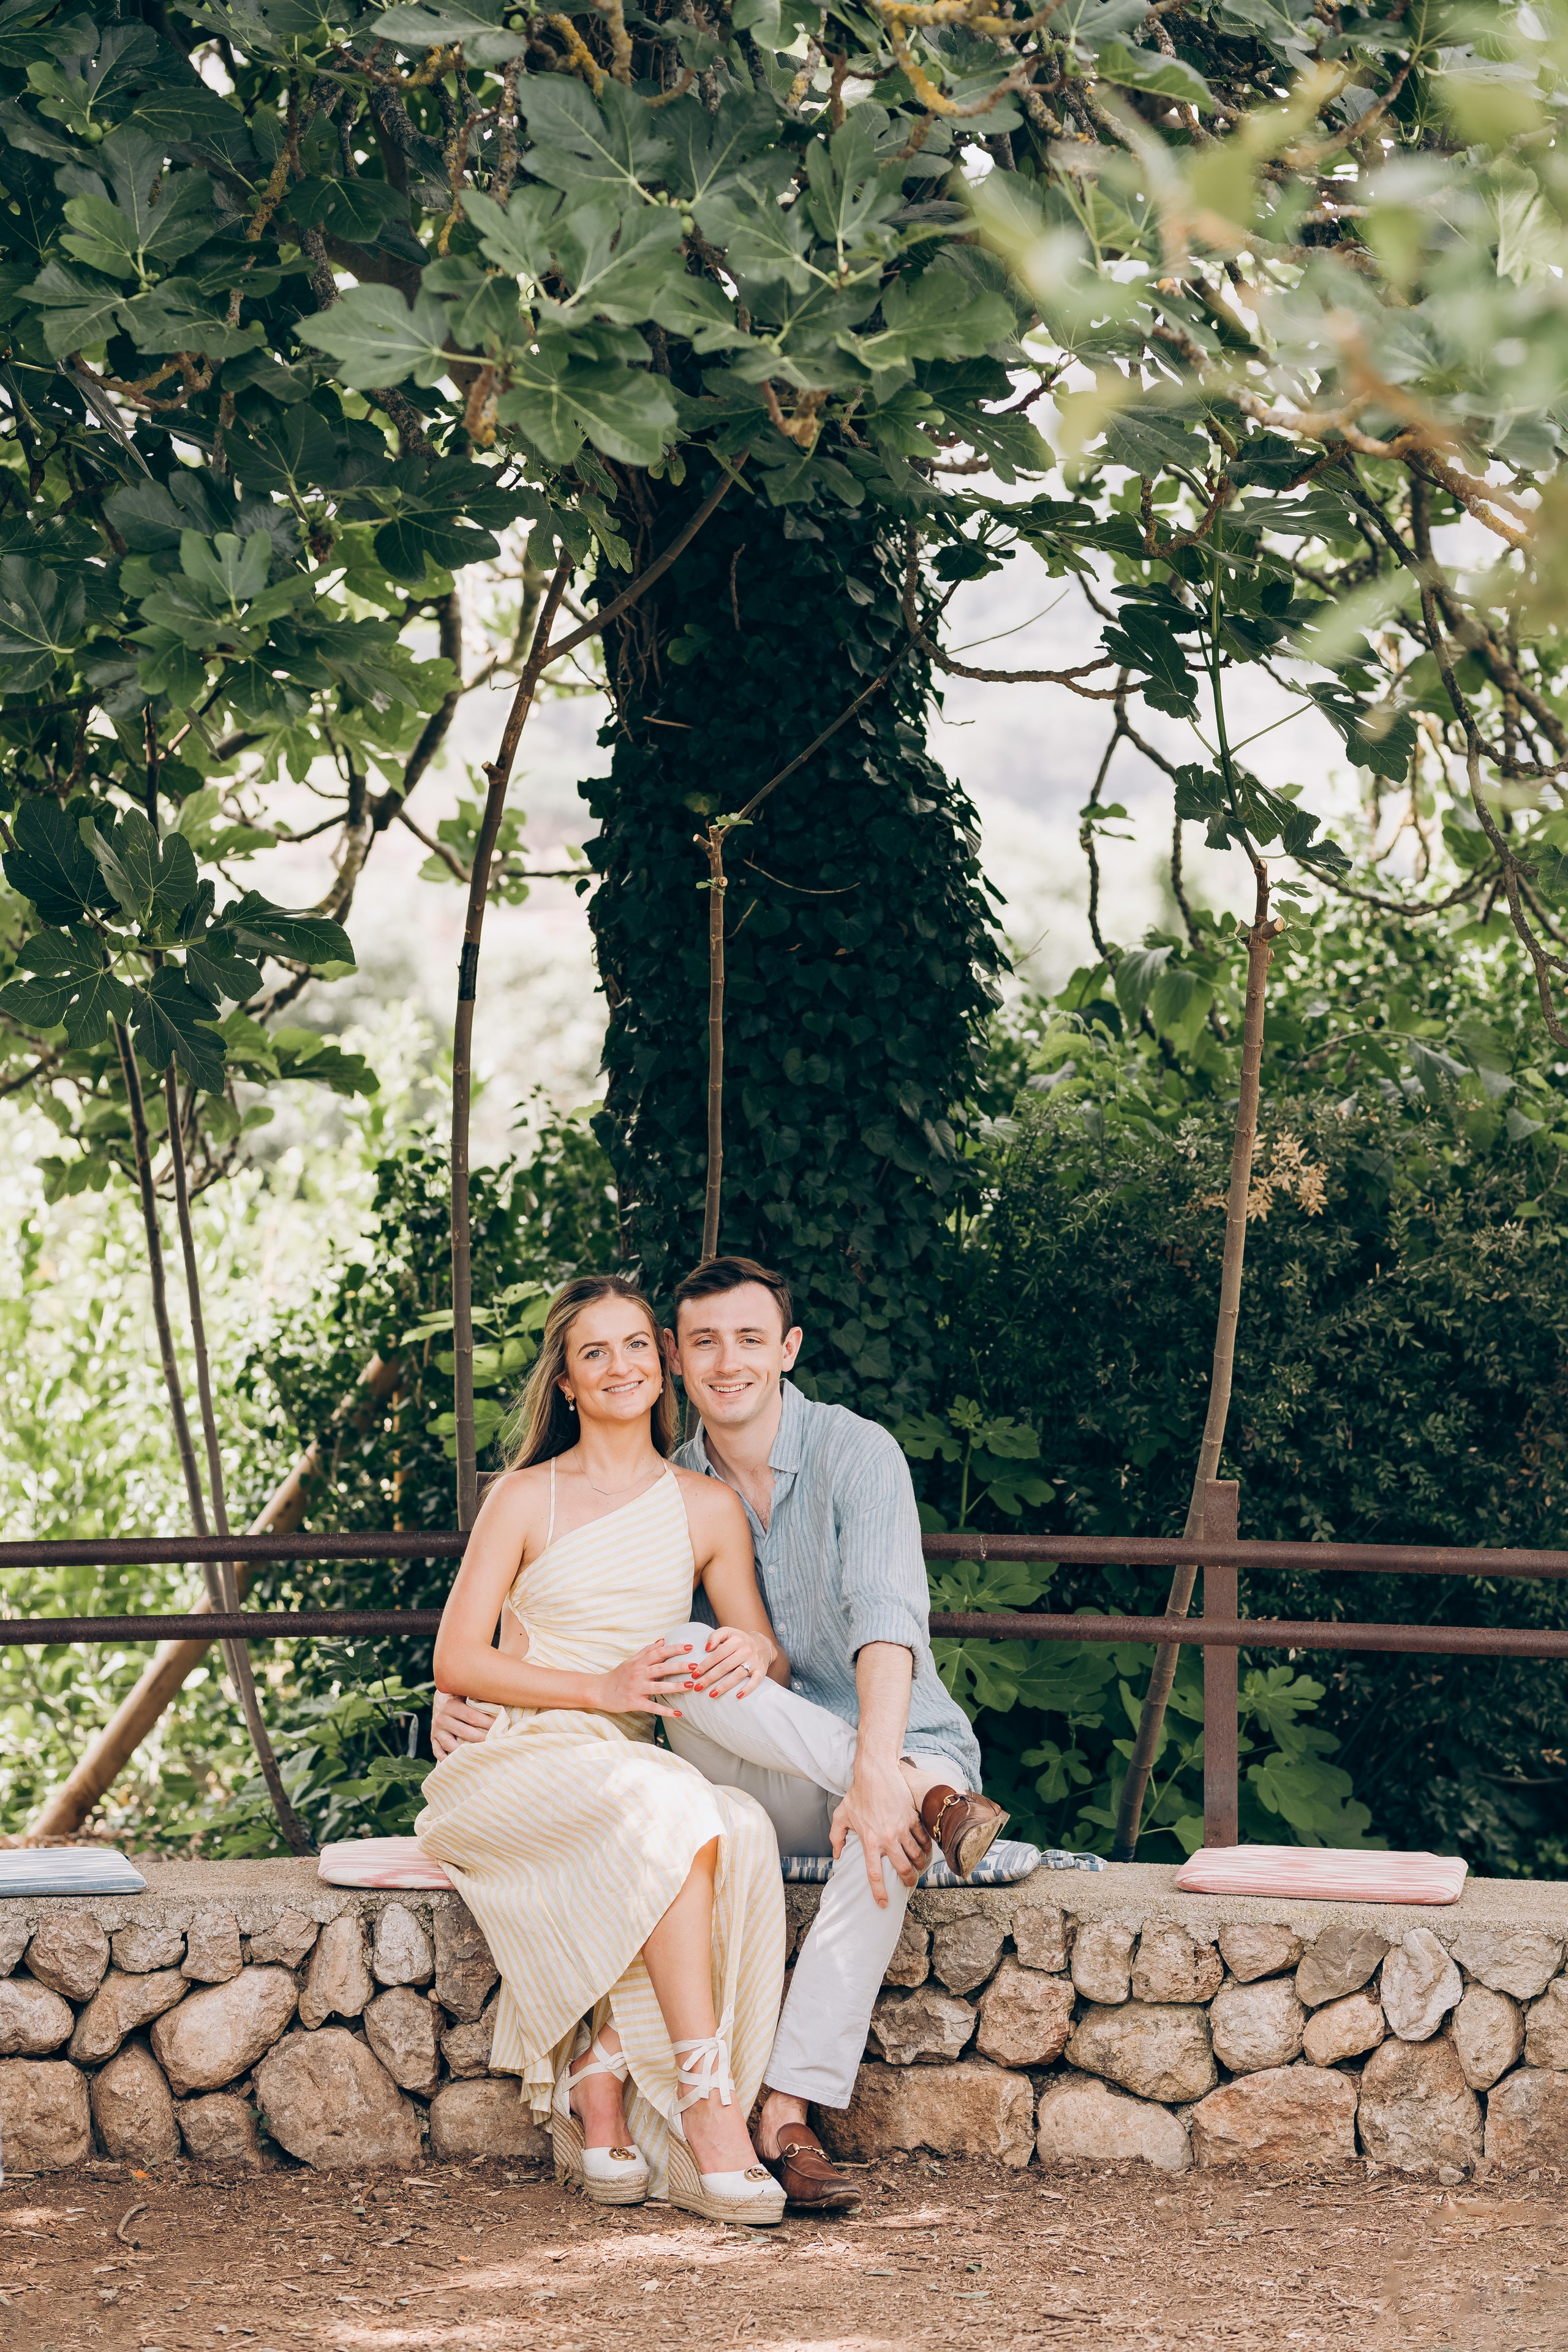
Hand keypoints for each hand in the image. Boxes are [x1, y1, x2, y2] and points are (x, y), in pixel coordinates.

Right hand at [430, 1690, 501, 1759]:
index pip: (472, 1717)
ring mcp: (436, 1730)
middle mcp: (441, 1718)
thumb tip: (500, 1701)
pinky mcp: (433, 1739)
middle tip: (495, 1743)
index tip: (501, 1727)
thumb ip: (478, 1696)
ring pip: (450, 1745)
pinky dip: (446, 1759)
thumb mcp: (465, 1690)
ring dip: (465, 1752)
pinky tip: (458, 1763)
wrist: (441, 1695)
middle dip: (481, 1738)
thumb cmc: (460, 1693)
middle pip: (464, 1732)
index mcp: (450, 1705)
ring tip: (480, 1756)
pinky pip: (438, 1752)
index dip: (487, 1723)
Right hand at [594, 1637, 695, 1718]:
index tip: (689, 1646)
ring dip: (676, 1687)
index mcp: (639, 1662)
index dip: (675, 1649)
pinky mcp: (634, 1702)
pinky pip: (652, 1707)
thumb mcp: (631, 1660)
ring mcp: (636, 1688)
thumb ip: (647, 1651)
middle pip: (662, 1668)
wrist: (599, 1691)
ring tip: (690, 1685)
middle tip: (695, 1666)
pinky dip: (665, 1711)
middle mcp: (638, 1673)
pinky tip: (678, 1713)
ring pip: (659, 1687)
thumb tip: (662, 1640)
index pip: (659, 1652)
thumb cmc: (618, 1675)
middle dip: (679, 1666)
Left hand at [687, 1624, 775, 1700]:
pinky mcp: (761, 1671)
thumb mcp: (728, 1632)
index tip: (695, 1674)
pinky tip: (738, 1696)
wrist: (762, 1644)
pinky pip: (755, 1681)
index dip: (705, 1665)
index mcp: (736, 1640)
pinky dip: (748, 1689)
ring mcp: (754, 1661)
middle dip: (710, 1678)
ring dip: (724, 1686)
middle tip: (698, 1687)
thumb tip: (706, 1648)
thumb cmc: (740, 1640)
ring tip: (712, 1694)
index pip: (717, 1654)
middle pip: (725, 1666)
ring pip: (737, 1675)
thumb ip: (715, 1636)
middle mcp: (746, 1650)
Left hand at [829, 1759, 927, 1906]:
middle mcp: (887, 1838)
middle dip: (909, 1880)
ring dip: (919, 1864)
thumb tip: (837, 1855)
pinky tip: (924, 1849)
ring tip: (919, 1866)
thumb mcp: (841, 1815)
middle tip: (910, 1882)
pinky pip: (923, 1839)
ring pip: (917, 1855)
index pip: (875, 1874)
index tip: (883, 1903)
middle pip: (903, 1868)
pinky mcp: (912, 1818)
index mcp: (869, 1841)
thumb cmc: (858, 1794)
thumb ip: (836, 1837)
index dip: (880, 1892)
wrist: (876, 1773)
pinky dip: (925, 1847)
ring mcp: (902, 1829)